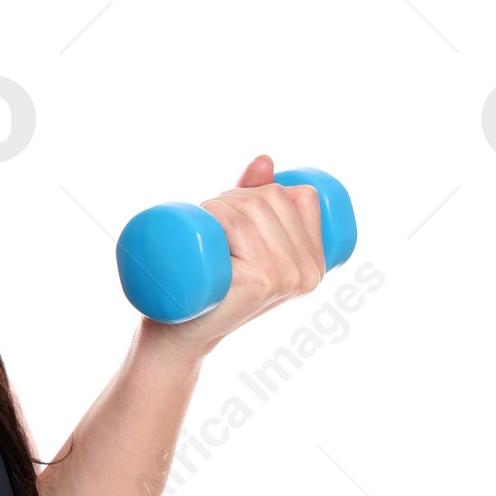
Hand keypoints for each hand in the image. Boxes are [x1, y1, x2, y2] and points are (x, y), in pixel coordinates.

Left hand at [143, 154, 327, 360]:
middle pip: (273, 199)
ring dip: (216, 205)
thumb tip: (265, 160)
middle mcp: (308, 273)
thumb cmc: (209, 287)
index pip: (303, 197)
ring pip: (250, 208)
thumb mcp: (242, 244)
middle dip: (232, 196)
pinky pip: (238, 225)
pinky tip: (209, 229)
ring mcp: (284, 279)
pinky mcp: (257, 283)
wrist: (179, 334)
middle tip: (208, 222)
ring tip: (202, 230)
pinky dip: (216, 215)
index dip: (264, 190)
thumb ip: (257, 202)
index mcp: (316, 264)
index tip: (234, 210)